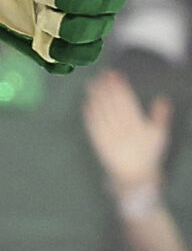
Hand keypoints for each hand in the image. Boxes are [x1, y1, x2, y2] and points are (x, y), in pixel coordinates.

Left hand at [85, 71, 172, 190]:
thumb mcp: (159, 135)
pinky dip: (89, 114)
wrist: (134, 176)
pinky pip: (93, 127)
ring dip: (96, 98)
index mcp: (138, 126)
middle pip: (112, 105)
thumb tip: (162, 99)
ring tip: (92, 84)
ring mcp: (109, 137)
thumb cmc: (149, 153)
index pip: (127, 102)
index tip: (115, 76)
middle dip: (107, 88)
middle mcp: (122, 130)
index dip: (121, 88)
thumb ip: (160, 117)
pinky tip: (87, 103)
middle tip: (101, 74)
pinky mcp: (99, 143)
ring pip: (101, 114)